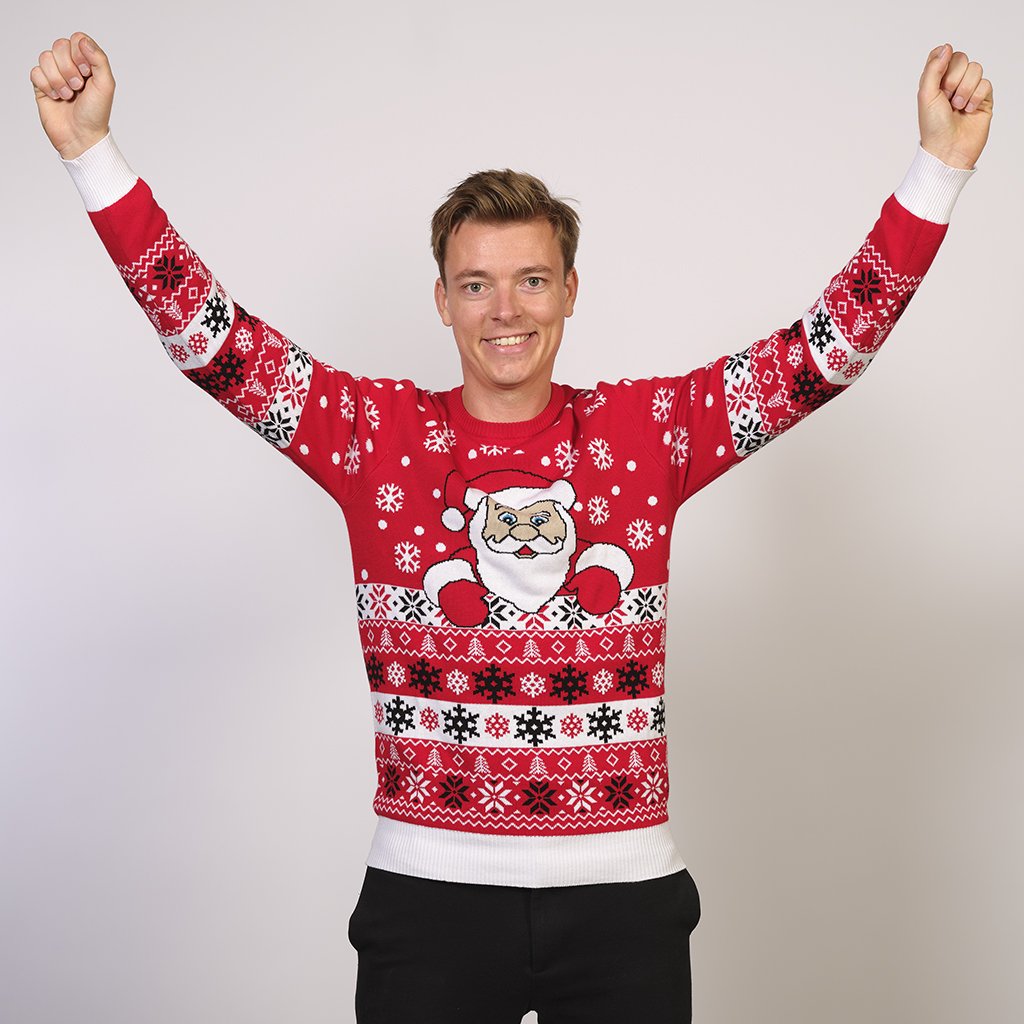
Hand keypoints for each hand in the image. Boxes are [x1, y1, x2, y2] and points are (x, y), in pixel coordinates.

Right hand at [30, 33, 114, 159]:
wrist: (81, 136)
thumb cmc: (96, 114)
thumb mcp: (106, 85)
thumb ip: (99, 60)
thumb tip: (83, 41)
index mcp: (88, 63)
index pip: (77, 39)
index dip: (79, 52)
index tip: (87, 72)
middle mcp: (71, 66)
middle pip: (59, 45)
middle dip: (69, 68)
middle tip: (78, 87)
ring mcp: (55, 74)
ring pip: (45, 57)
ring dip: (58, 79)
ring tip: (68, 95)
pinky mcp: (41, 85)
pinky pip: (35, 72)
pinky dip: (47, 86)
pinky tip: (56, 98)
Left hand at [918, 43, 992, 169]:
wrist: (948, 149)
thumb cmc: (933, 127)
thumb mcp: (925, 95)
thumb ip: (933, 69)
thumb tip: (946, 47)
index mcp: (935, 81)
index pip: (943, 54)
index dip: (942, 61)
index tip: (939, 78)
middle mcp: (952, 83)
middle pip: (961, 58)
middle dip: (953, 78)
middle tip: (947, 98)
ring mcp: (969, 90)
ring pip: (976, 69)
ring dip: (965, 89)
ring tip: (957, 107)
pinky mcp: (983, 98)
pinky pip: (986, 83)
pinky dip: (976, 97)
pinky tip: (968, 111)